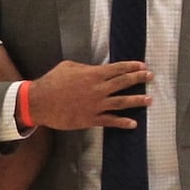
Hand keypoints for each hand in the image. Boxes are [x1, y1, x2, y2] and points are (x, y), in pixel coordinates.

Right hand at [29, 60, 152, 129]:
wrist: (39, 102)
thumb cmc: (52, 82)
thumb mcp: (68, 66)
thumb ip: (86, 68)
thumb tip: (96, 69)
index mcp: (93, 74)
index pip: (118, 69)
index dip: (132, 67)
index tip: (143, 66)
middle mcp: (98, 89)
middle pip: (124, 83)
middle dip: (139, 79)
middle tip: (151, 77)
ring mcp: (96, 105)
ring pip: (122, 102)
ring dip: (137, 101)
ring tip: (149, 99)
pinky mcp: (91, 119)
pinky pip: (110, 121)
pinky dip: (123, 122)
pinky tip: (133, 123)